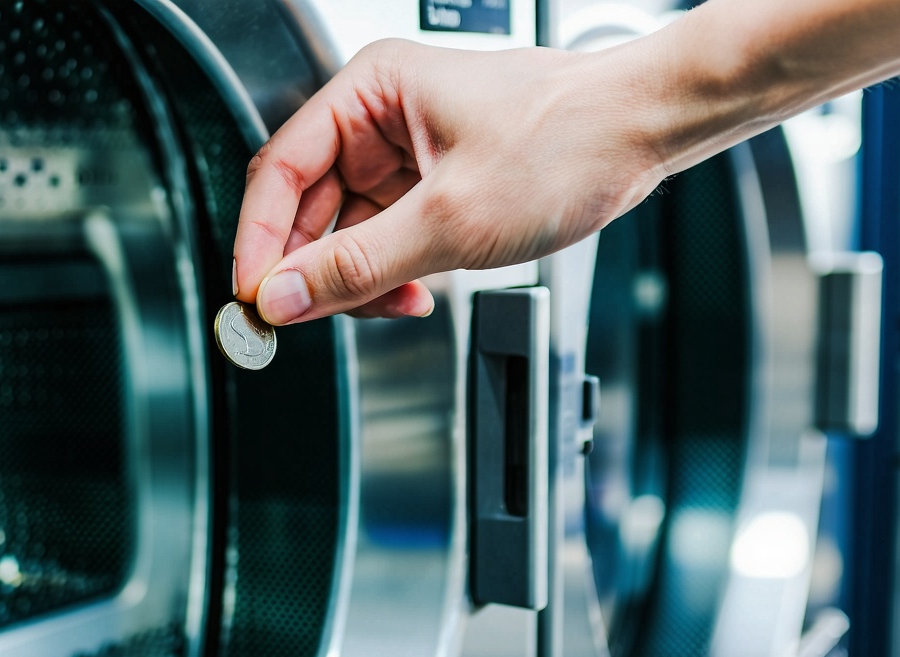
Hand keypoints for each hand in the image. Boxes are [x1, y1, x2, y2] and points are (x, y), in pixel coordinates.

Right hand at [233, 39, 667, 324]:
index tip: (256, 298)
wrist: (643, 134)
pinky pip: (383, 237)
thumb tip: (287, 297)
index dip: (261, 241)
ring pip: (345, 230)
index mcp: (370, 92)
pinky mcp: (430, 184)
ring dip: (357, 279)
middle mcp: (379, 118)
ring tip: (388, 303)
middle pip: (307, 206)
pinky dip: (389, 274)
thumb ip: (357, 265)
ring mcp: (405, 153)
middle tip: (305, 320)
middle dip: (312, 269)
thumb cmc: (568, 138)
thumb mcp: (450, 219)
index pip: (279, 171)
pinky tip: (413, 293)